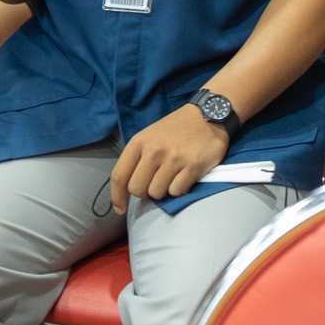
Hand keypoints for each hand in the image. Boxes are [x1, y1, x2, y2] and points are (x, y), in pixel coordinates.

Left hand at [109, 104, 231, 212]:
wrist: (207, 115)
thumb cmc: (176, 128)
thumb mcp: (150, 136)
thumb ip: (138, 158)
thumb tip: (127, 188)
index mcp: (139, 142)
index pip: (119, 175)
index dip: (117, 197)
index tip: (120, 209)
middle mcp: (154, 150)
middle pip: (137, 189)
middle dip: (144, 192)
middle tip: (155, 183)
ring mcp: (173, 159)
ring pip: (156, 193)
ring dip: (163, 191)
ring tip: (172, 177)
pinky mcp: (192, 166)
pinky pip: (176, 192)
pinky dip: (179, 189)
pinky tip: (184, 176)